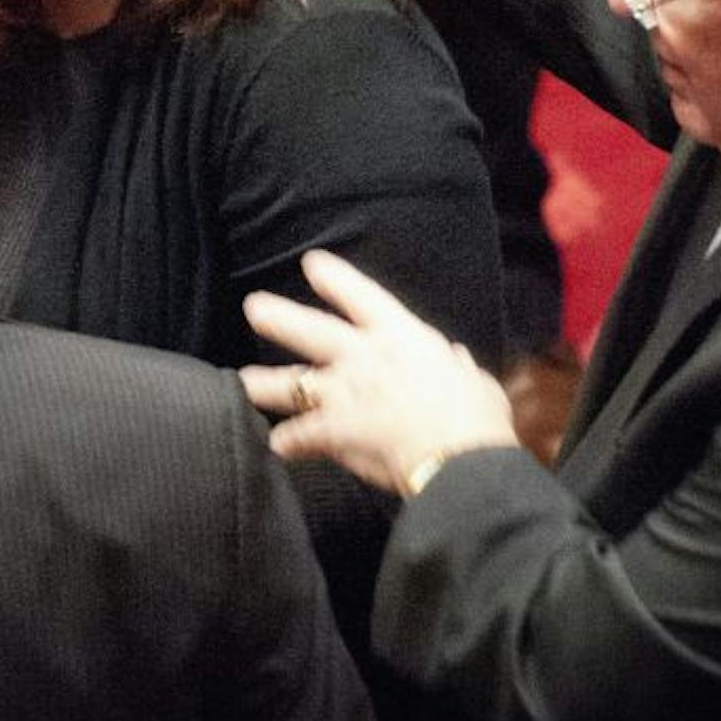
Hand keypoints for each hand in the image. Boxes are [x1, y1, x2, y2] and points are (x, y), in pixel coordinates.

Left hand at [241, 250, 516, 493]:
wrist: (462, 457)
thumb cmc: (477, 418)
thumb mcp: (477, 383)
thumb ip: (460, 369)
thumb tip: (457, 361)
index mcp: (403, 337)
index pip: (363, 297)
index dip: (336, 279)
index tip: (312, 263)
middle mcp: (366, 357)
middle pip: (313, 331)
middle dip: (281, 318)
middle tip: (253, 306)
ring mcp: (345, 393)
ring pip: (294, 383)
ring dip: (265, 382)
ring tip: (243, 380)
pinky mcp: (337, 431)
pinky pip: (303, 436)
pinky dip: (290, 442)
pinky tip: (276, 446)